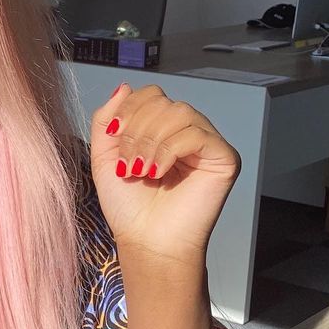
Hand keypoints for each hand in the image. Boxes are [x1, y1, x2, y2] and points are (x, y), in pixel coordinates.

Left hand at [88, 83, 240, 265]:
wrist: (147, 242)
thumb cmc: (129, 206)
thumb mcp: (104, 156)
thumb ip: (107, 120)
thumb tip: (124, 86)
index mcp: (163, 129)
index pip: (150, 94)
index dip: (128, 110)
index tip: (114, 138)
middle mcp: (188, 131)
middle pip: (163, 101)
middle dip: (136, 130)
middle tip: (127, 163)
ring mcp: (207, 143)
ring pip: (179, 112)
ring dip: (150, 141)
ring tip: (141, 170)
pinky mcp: (224, 157)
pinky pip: (196, 133)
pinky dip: (170, 151)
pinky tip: (158, 173)